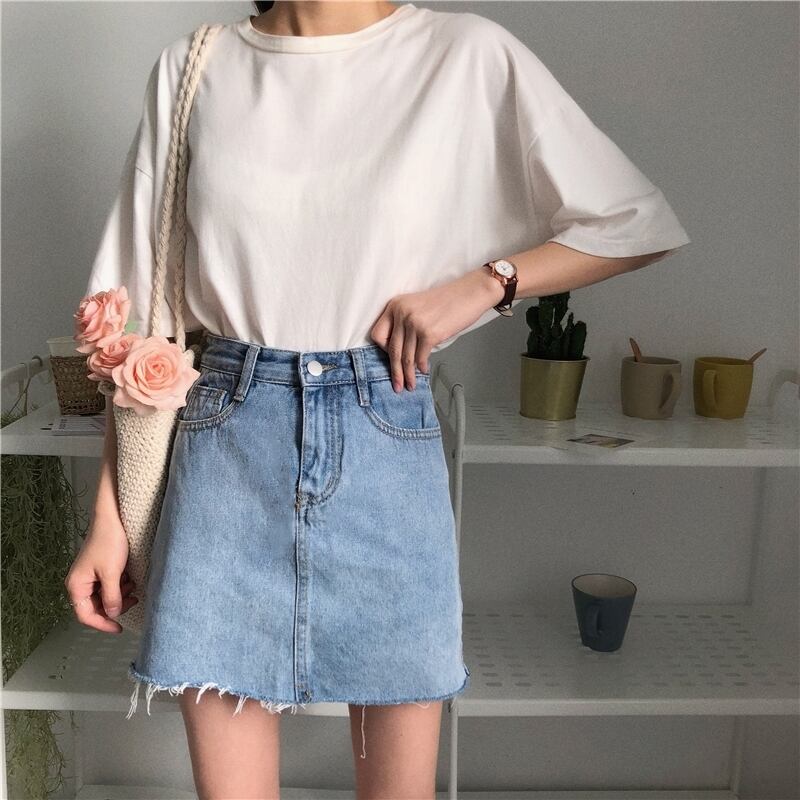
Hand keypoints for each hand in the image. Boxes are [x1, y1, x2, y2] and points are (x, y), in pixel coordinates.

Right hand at [64, 511, 138, 632]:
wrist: (112, 519)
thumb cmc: (108, 542)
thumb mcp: (112, 573)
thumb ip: (112, 597)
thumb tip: (112, 614)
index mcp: (76, 586)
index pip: (85, 615)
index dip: (102, 624)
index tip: (119, 628)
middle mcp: (80, 583)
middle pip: (96, 607)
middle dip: (115, 606)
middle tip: (133, 600)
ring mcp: (89, 576)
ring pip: (104, 597)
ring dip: (119, 596)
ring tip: (133, 587)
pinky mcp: (99, 570)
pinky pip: (108, 586)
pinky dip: (119, 586)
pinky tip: (129, 579)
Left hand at [370, 266, 505, 390]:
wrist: (470, 293)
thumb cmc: (447, 300)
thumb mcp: (416, 306)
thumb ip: (404, 323)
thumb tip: (401, 351)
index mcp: (395, 305)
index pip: (378, 334)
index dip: (383, 350)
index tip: (391, 359)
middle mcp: (402, 313)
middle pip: (392, 349)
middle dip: (395, 371)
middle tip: (397, 385)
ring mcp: (415, 323)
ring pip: (406, 357)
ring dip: (408, 375)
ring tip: (410, 384)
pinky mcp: (429, 333)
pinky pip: (421, 357)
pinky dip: (422, 367)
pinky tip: (424, 370)